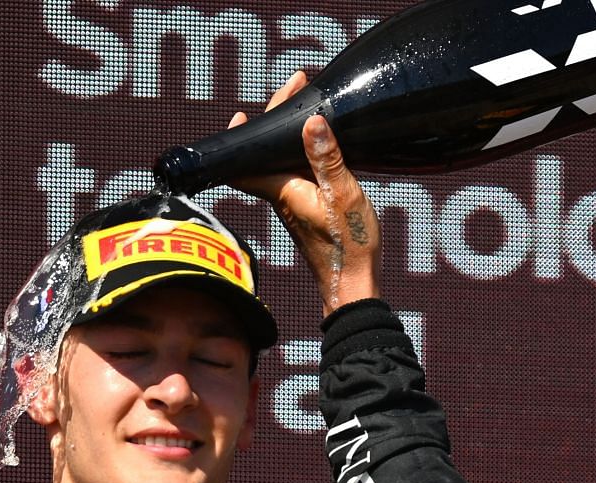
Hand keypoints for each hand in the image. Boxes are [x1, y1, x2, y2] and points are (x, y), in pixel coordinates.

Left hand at [229, 72, 380, 313]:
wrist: (351, 282)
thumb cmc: (347, 244)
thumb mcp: (343, 194)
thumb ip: (327, 158)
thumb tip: (311, 122)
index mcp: (282, 188)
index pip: (246, 154)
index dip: (243, 129)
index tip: (254, 106)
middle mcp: (280, 194)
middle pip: (265, 149)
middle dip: (278, 115)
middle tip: (299, 87)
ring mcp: (292, 201)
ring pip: (279, 159)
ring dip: (289, 132)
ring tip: (308, 107)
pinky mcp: (305, 208)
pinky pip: (294, 171)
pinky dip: (300, 150)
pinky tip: (316, 144)